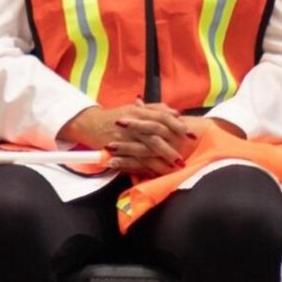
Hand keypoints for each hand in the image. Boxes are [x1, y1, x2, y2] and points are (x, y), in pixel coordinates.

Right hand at [58, 102, 193, 175]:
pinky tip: (157, 173)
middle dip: (171, 147)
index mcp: (138, 112)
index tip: (190, 135)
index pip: (161, 117)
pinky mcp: (117, 151)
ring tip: (174, 168)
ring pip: (146, 150)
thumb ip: (156, 109)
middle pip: (155, 135)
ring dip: (161, 160)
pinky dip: (146, 167)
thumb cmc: (117, 116)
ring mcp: (124, 139)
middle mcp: (132, 125)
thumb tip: (176, 113)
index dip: (177, 126)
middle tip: (183, 157)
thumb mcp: (135, 108)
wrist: (91, 124)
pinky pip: (133, 161)